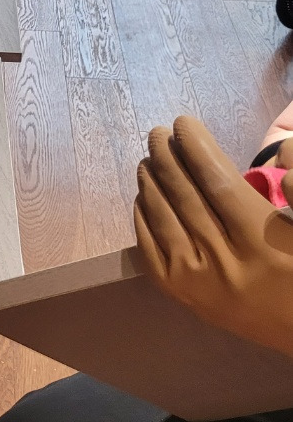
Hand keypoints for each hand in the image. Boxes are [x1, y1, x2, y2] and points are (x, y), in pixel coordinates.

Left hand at [134, 116, 292, 359]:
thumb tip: (281, 163)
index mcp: (262, 239)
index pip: (218, 181)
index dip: (196, 147)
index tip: (184, 123)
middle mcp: (225, 260)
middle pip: (185, 196)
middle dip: (167, 158)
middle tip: (157, 133)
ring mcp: (199, 282)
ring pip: (165, 219)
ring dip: (151, 183)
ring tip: (147, 158)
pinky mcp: (184, 298)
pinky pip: (152, 250)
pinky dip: (143, 219)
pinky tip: (142, 198)